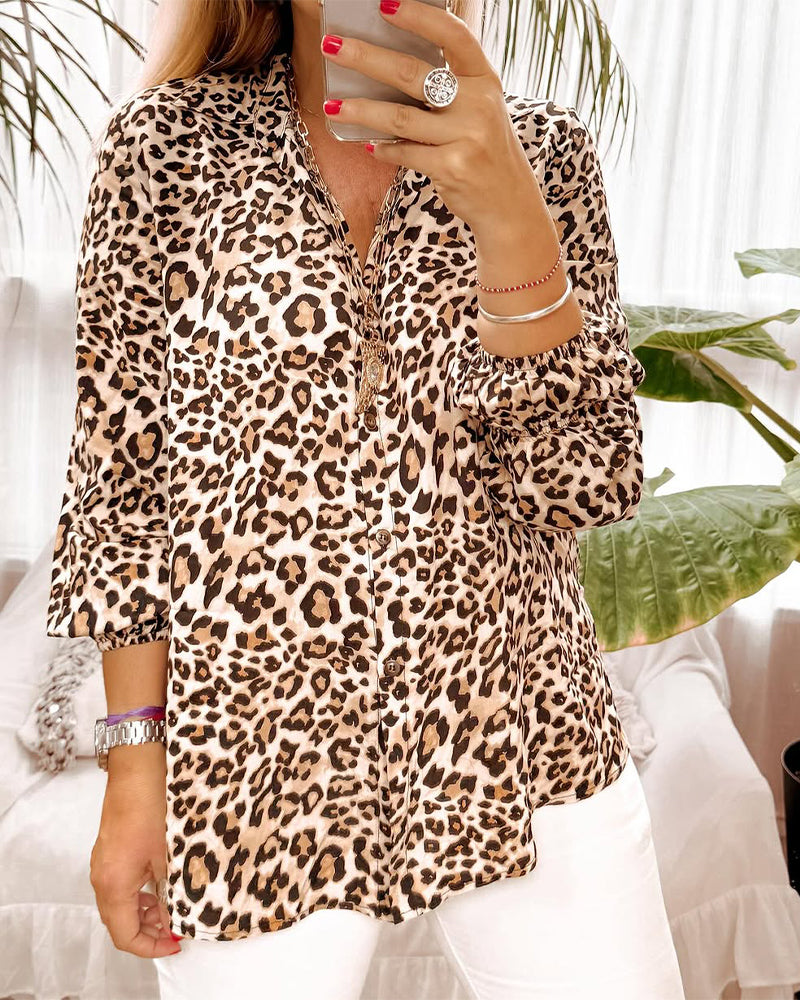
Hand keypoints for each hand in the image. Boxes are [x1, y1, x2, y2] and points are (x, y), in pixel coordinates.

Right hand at [90, 748, 180, 957]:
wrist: (138, 767)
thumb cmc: (153, 805)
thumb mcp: (170, 855)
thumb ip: (174, 892)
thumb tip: (179, 917)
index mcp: (113, 884)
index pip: (124, 935)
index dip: (150, 947)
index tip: (175, 943)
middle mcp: (102, 877)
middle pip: (119, 922)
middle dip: (149, 931)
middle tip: (177, 928)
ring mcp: (104, 862)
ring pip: (120, 903)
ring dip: (145, 911)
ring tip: (174, 907)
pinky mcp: (110, 848)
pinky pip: (121, 883)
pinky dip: (140, 892)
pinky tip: (163, 884)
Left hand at [319, 0, 540, 232]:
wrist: (509, 203)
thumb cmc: (485, 150)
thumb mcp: (480, 109)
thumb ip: (449, 88)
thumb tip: (389, 68)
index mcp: (485, 80)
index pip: (453, 36)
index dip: (419, 16)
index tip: (384, 4)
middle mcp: (478, 104)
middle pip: (412, 74)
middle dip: (366, 58)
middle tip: (332, 46)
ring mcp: (466, 137)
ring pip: (399, 117)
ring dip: (361, 110)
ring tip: (332, 105)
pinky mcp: (452, 168)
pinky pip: (405, 153)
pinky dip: (384, 149)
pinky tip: (369, 145)